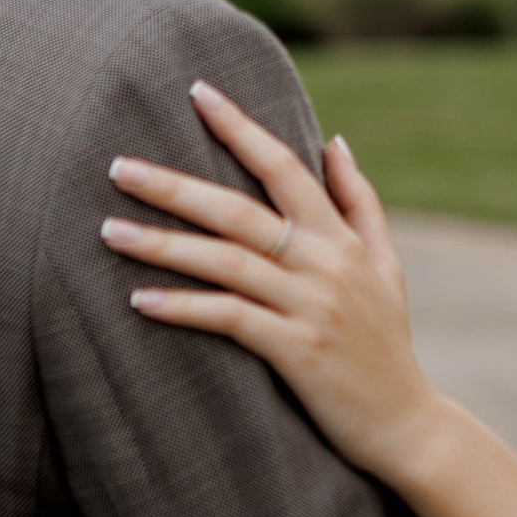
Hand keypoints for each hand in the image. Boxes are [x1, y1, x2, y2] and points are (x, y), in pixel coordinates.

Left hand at [101, 82, 447, 479]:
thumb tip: (334, 140)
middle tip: (118, 166)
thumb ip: (359, 201)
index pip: (285, 166)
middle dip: (175, 186)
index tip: (197, 92)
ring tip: (109, 231)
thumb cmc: (386, 343)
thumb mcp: (385, 264)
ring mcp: (311, 307)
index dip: (240, 128)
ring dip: (164, 245)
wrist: (407, 424)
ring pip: (227, 262)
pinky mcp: (296, 351)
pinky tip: (140, 299)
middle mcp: (326, 263)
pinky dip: (183, 307)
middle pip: (240, 210)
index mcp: (341, 237)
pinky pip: (229, 318)